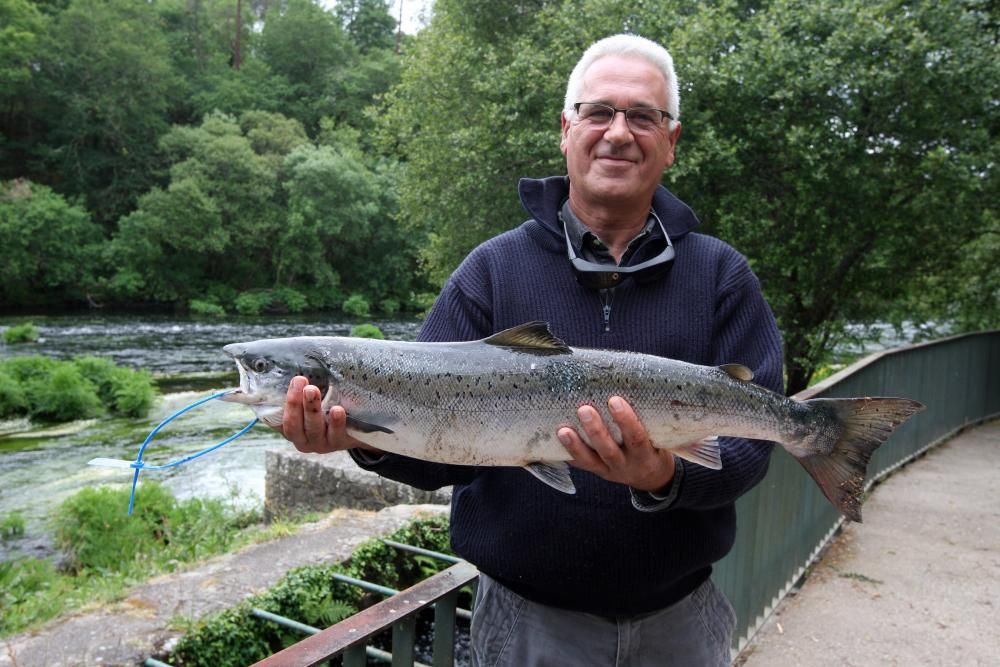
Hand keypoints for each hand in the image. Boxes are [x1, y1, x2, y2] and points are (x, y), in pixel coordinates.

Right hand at [278, 376, 380, 454]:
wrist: (357, 428)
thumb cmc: (327, 406)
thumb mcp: (310, 398)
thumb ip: (299, 388)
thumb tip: (284, 363)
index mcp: (290, 428)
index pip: (276, 418)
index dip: (277, 402)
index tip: (283, 381)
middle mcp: (302, 439)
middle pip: (293, 424)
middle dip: (294, 402)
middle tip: (300, 380)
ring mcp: (320, 443)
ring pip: (313, 428)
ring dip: (312, 408)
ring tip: (312, 390)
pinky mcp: (339, 443)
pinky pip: (336, 434)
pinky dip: (336, 422)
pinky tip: (337, 409)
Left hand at [557, 396, 674, 491]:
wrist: (652, 477)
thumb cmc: (654, 444)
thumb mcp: (658, 434)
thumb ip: (648, 416)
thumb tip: (633, 378)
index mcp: (645, 453)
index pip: (636, 437)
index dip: (626, 420)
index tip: (615, 400)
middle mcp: (627, 464)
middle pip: (609, 450)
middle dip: (596, 430)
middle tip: (584, 409)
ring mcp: (610, 471)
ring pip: (591, 460)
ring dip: (576, 445)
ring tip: (563, 430)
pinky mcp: (598, 472)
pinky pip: (581, 465)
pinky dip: (569, 455)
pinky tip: (555, 443)